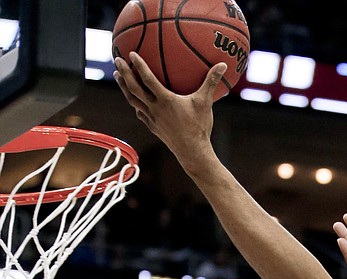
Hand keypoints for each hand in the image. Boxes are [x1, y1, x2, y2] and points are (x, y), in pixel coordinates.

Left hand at [113, 52, 225, 170]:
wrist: (192, 152)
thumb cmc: (200, 127)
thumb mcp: (206, 102)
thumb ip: (212, 82)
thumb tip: (223, 65)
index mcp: (165, 100)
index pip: (148, 79)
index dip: (139, 65)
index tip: (131, 53)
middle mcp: (154, 108)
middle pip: (133, 88)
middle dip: (124, 73)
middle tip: (117, 60)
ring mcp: (151, 119)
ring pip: (132, 100)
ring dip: (124, 87)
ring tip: (118, 76)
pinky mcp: (153, 127)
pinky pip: (139, 112)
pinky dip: (134, 103)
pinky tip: (134, 100)